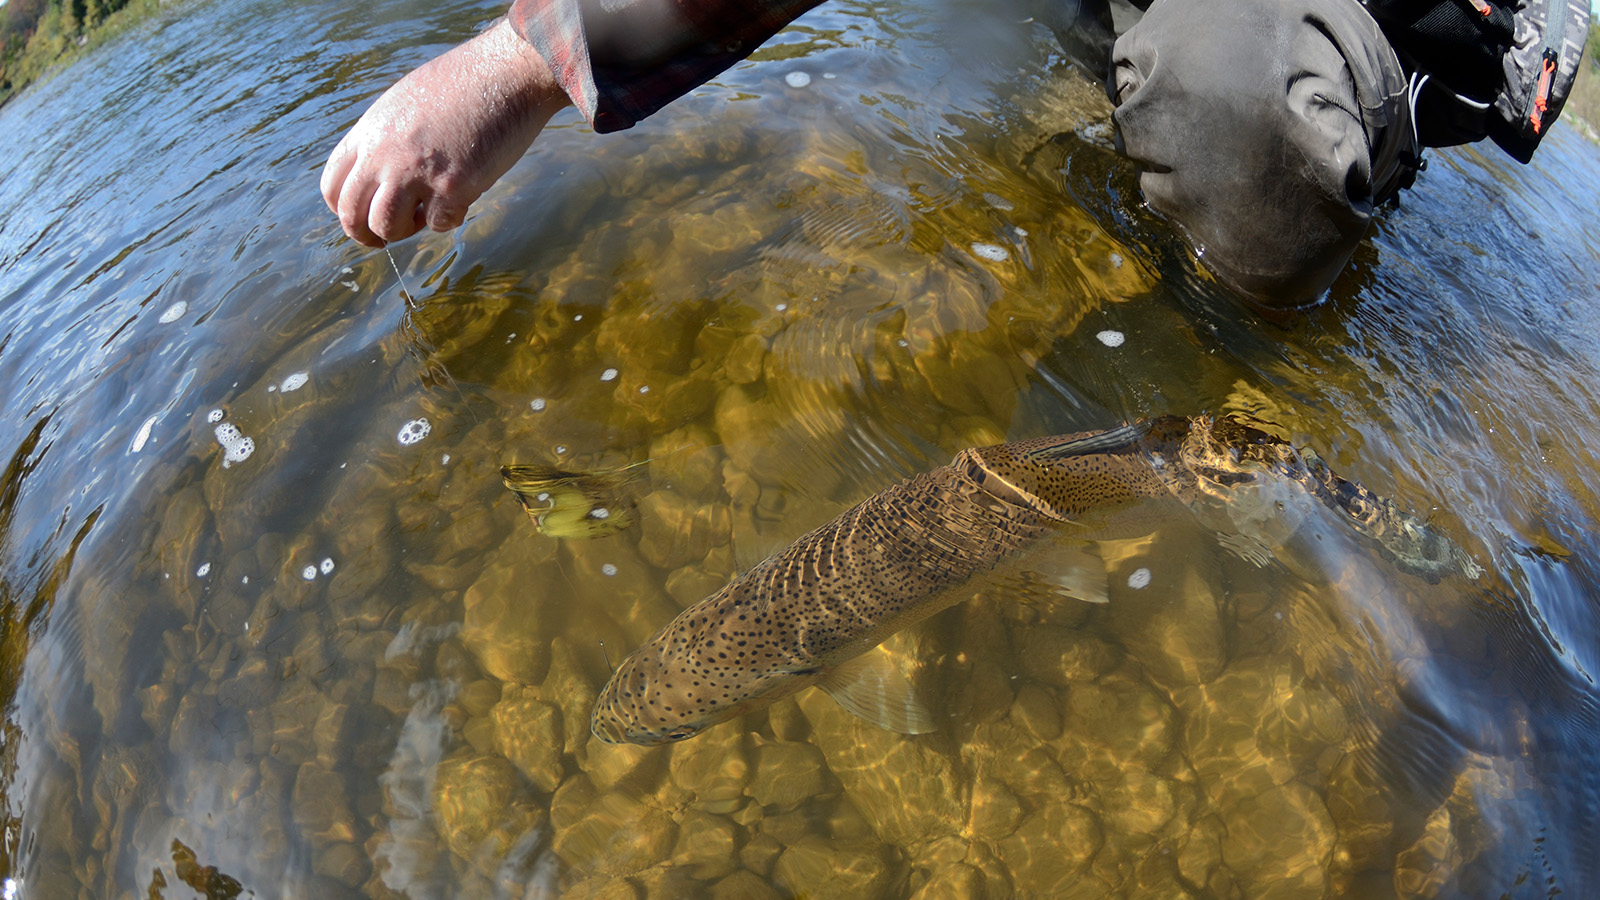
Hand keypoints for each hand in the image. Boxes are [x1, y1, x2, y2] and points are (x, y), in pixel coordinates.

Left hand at [321, 18, 570, 246]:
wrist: (505, 73)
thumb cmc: (463, 83)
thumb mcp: (404, 103)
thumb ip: (386, 139)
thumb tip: (382, 175)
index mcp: (370, 131)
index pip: (333, 185)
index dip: (344, 209)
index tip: (361, 216)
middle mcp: (385, 153)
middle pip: (352, 214)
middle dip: (365, 235)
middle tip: (383, 239)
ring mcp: (417, 171)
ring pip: (387, 227)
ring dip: (403, 231)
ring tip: (422, 217)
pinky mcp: (453, 187)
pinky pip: (438, 224)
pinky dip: (449, 218)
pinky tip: (462, 197)